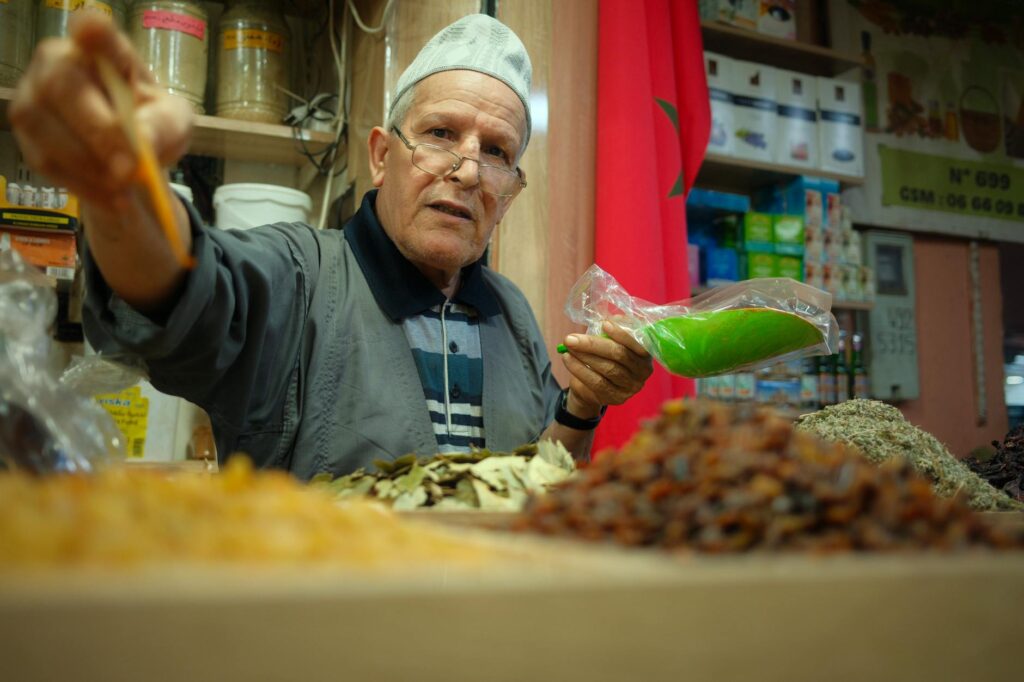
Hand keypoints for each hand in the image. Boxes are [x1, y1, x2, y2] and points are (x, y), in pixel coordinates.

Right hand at [9, 11, 193, 211]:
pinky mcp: (28, 136)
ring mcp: (33, 97)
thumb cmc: (153, 123)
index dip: (90, 30)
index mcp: (104, 50)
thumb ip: (163, 126)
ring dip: (90, 166)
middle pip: (61, 86)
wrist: (133, 159)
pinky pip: (47, 163)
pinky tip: (115, 199)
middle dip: (97, 131)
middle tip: (129, 169)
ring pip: (45, 129)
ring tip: (127, 188)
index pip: (93, 30)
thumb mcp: (174, 123)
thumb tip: (142, 143)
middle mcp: (57, 62)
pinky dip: (84, 186)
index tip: (91, 31)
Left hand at [560, 321, 653, 417]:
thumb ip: (612, 330)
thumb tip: (611, 320)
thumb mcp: (609, 340)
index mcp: (646, 353)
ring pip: (607, 369)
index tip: (604, 324)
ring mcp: (631, 387)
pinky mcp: (616, 398)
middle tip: (571, 338)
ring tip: (568, 347)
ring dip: (584, 356)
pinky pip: (597, 383)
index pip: (637, 343)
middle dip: (593, 344)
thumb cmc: (604, 355)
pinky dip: (580, 370)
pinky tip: (568, 359)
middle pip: (619, 355)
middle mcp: (643, 372)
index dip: (621, 334)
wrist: (592, 385)